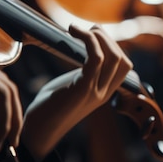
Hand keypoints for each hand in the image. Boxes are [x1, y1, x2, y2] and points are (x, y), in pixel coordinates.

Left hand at [21, 25, 132, 158]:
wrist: (37, 132)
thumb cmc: (49, 107)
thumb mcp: (72, 86)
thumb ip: (84, 72)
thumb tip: (85, 49)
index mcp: (104, 92)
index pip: (125, 65)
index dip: (112, 45)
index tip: (93, 35)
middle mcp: (104, 93)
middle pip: (123, 59)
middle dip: (106, 38)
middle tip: (85, 30)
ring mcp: (95, 92)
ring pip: (113, 56)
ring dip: (97, 36)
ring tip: (77, 29)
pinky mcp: (82, 89)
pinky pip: (95, 59)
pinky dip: (87, 40)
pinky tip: (72, 32)